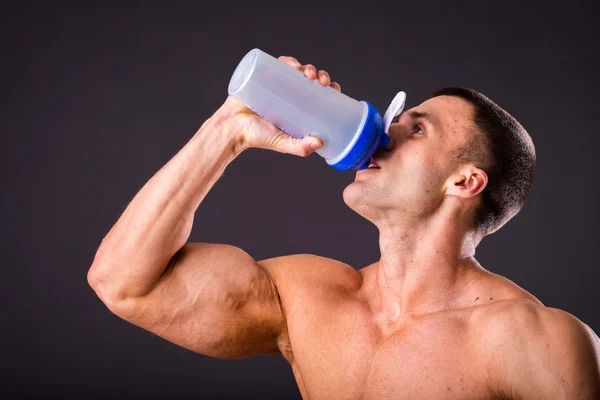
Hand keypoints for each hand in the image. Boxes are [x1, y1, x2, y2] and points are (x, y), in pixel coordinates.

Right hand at [216, 55, 341, 156]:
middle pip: (311, 78)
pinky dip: (287, 61)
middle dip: (321, 75)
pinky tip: (293, 64)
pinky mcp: (263, 76)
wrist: (233, 128)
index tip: (334, 88)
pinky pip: (277, 64)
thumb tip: (320, 143)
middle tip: (322, 82)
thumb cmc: (258, 137)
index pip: (319, 92)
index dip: (329, 87)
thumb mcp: (283, 143)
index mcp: (298, 105)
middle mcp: (289, 92)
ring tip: (308, 73)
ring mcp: (276, 82)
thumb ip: (300, 147)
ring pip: (297, 69)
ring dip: (307, 66)